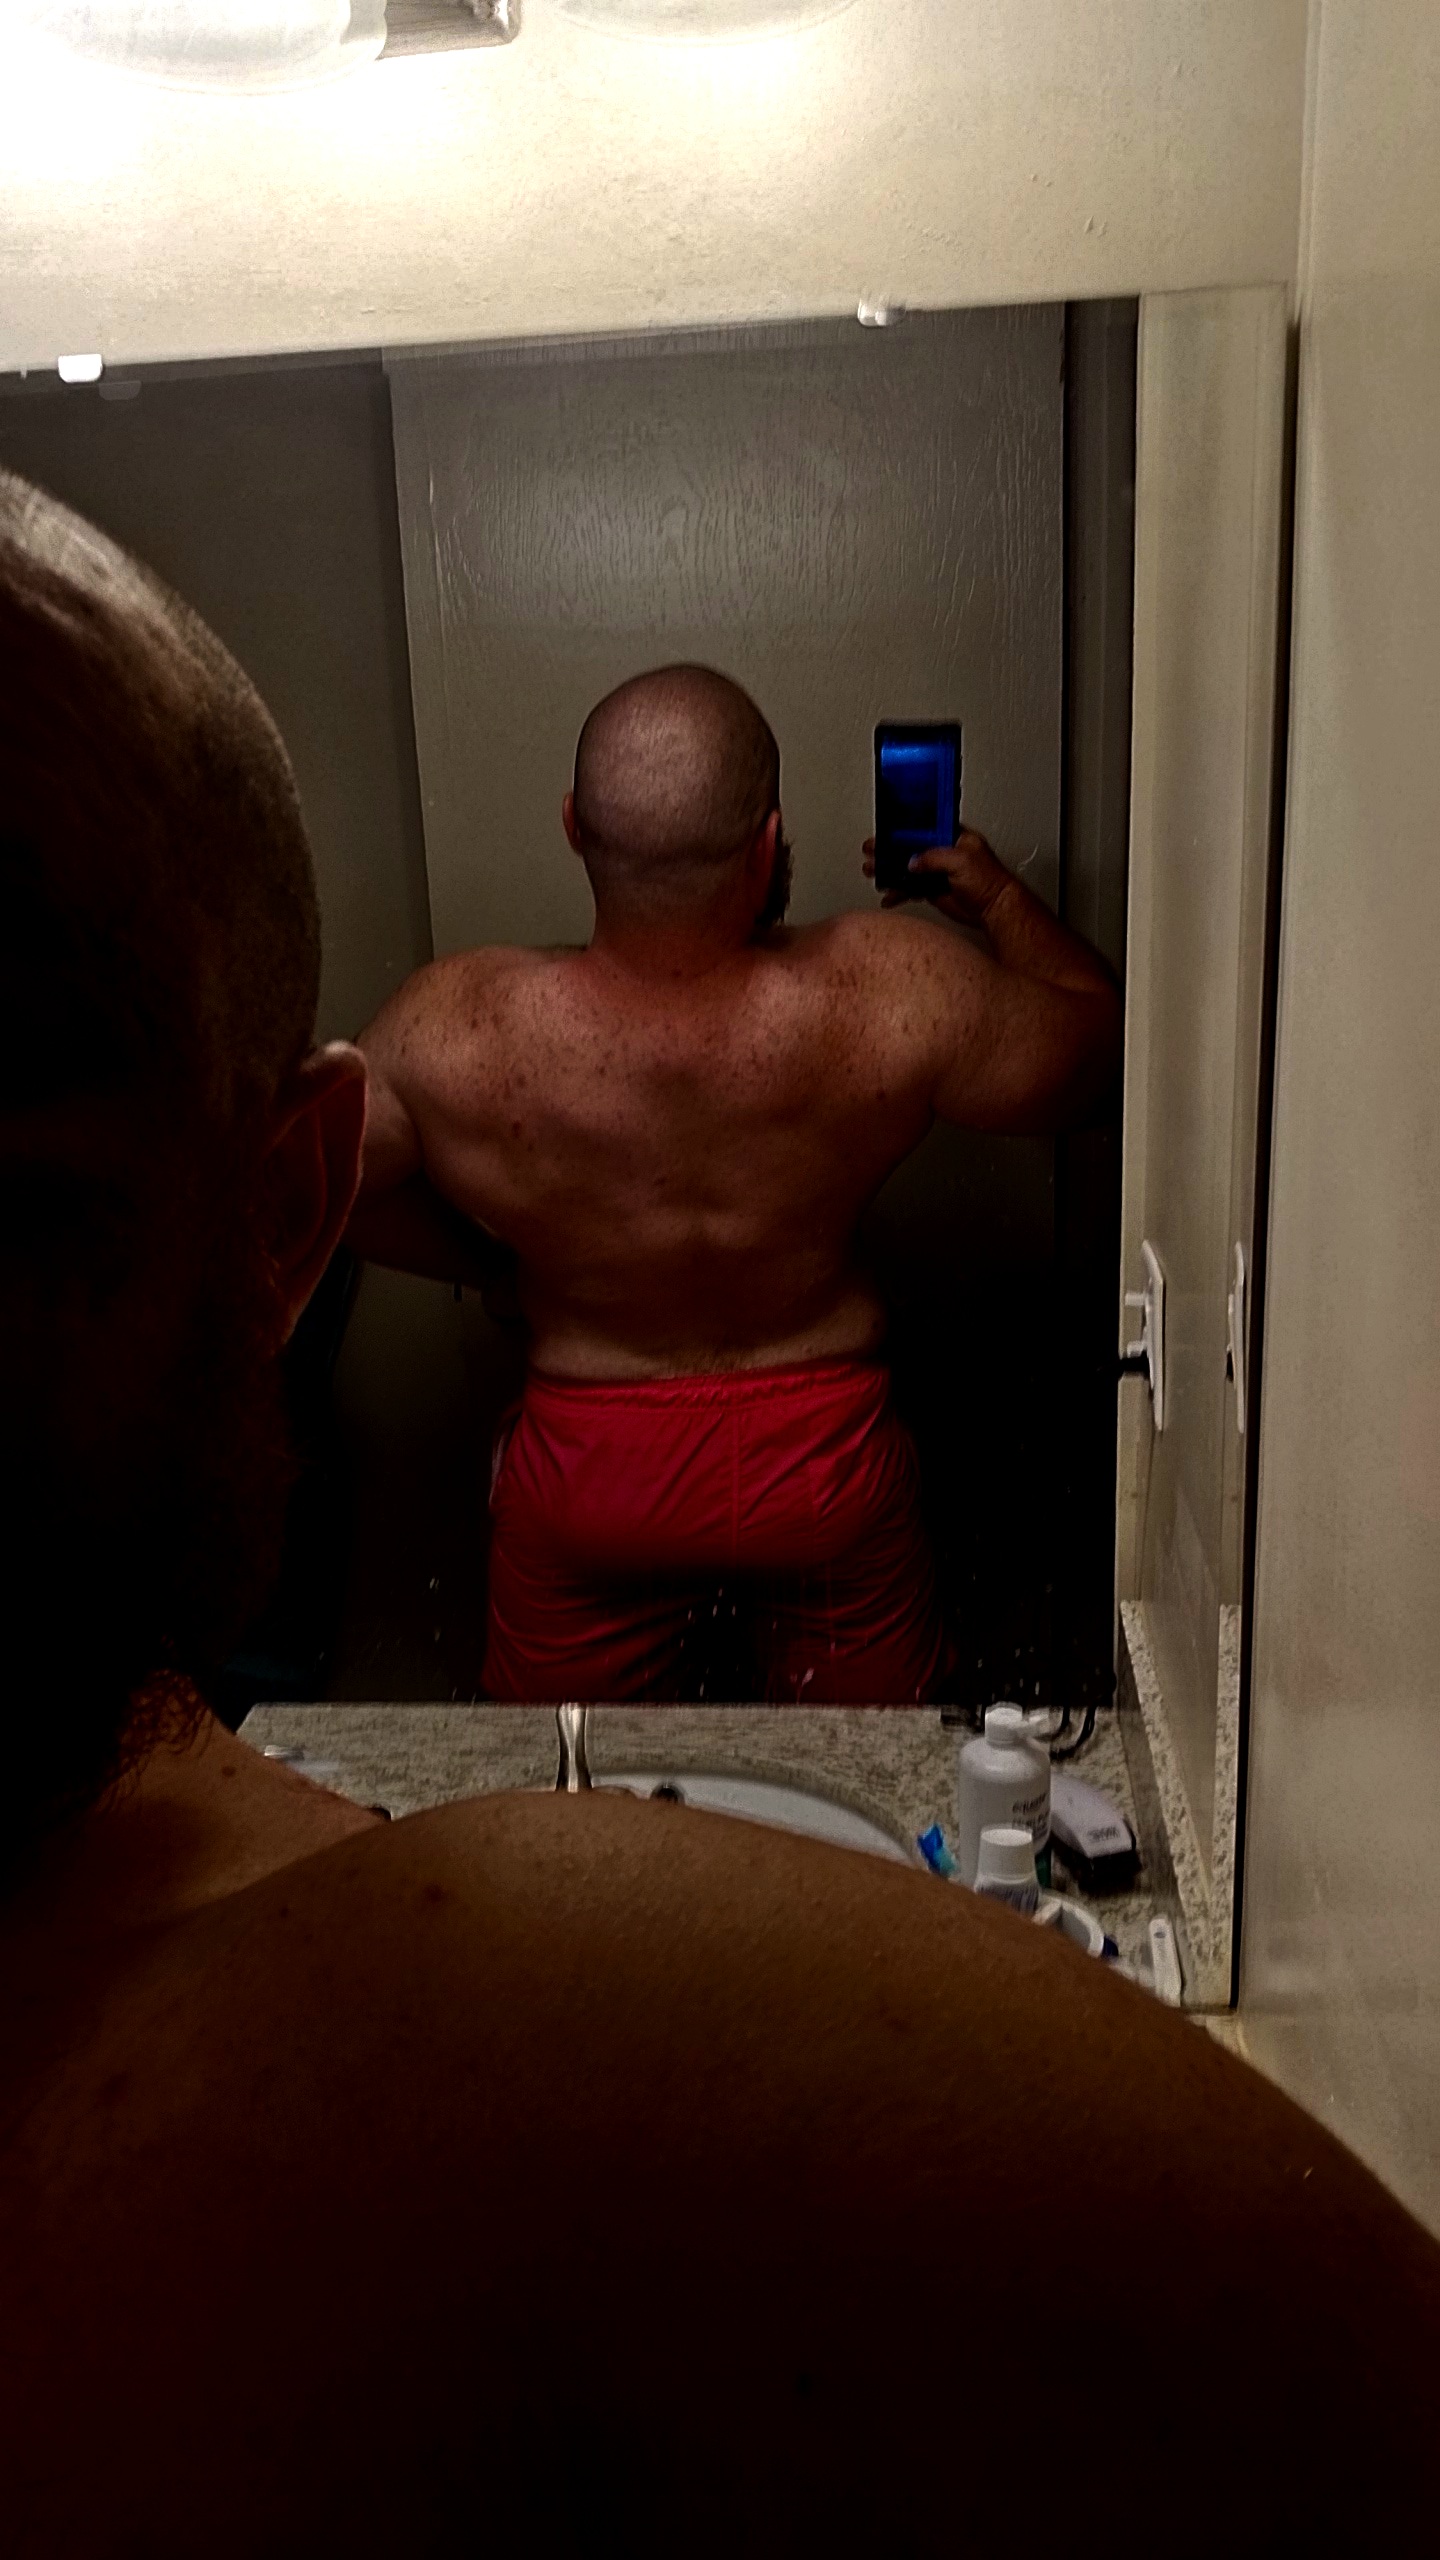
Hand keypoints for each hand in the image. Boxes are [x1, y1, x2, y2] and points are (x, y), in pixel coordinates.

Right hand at [862, 829, 1011, 926]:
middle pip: (911, 848)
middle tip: (872, 851)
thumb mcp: (961, 859)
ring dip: (890, 871)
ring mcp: (938, 872)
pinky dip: (899, 892)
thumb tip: (913, 861)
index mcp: (952, 836)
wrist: (994, 910)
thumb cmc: (990, 881)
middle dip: (889, 850)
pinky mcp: (934, 890)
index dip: (903, 829)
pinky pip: (911, 888)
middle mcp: (944, 852)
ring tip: (872, 871)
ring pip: (908, 869)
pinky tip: (889, 896)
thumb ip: (934, 857)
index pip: (923, 828)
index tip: (885, 831)